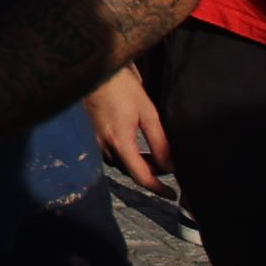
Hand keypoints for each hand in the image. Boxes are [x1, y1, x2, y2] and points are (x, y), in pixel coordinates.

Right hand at [87, 65, 169, 196]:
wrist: (96, 70)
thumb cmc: (123, 87)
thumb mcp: (148, 113)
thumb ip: (159, 142)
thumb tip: (170, 165)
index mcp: (120, 143)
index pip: (141, 177)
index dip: (158, 188)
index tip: (172, 194)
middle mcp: (105, 146)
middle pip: (130, 171)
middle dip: (150, 173)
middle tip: (168, 165)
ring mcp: (97, 140)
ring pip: (120, 163)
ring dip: (138, 164)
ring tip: (154, 156)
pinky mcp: (93, 133)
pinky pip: (112, 153)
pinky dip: (127, 155)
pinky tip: (136, 145)